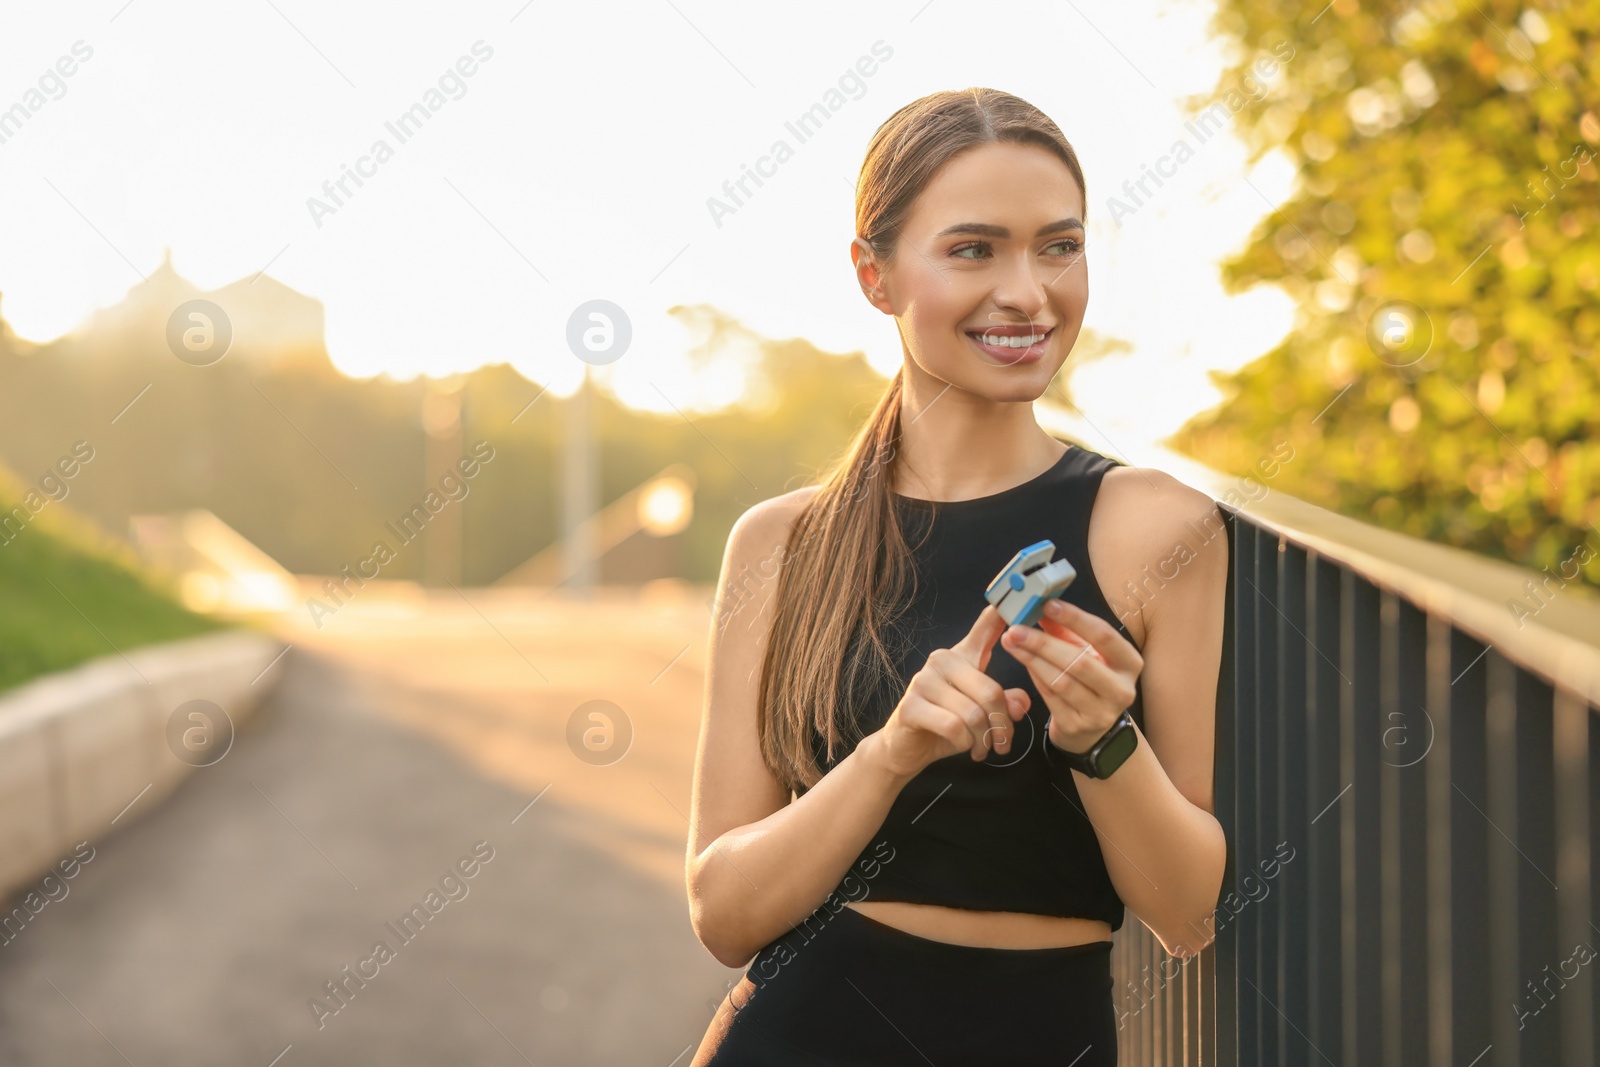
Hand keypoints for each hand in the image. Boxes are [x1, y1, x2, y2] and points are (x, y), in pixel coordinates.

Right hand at [872, 605, 1031, 779]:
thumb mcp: (984, 714)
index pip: (986, 627)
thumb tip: (1021, 702)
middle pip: (990, 690)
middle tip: (1004, 744)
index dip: (1004, 613)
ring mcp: (923, 681)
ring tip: (984, 749)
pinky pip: (954, 726)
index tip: (1020, 596)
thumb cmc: (947, 725)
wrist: (906, 748)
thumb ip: (1006, 703)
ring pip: (974, 713)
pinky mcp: (911, 706)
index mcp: (962, 656)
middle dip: (1002, 724)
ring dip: (984, 739)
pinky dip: (966, 743)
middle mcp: (941, 661)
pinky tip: (965, 748)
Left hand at [1000, 599, 1142, 754]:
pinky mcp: (1077, 727)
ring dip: (1032, 658)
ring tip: (1011, 641)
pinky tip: (1022, 661)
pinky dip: (1034, 676)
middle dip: (1044, 642)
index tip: (1047, 604)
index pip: (1104, 636)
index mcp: (1129, 663)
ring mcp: (1100, 713)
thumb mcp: (1085, 652)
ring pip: (1061, 681)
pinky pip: (1050, 697)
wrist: (1090, 729)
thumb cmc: (1089, 681)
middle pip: (1079, 662)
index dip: (1075, 618)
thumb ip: (1066, 631)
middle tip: (1016, 628)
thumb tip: (1041, 606)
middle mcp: (1121, 689)